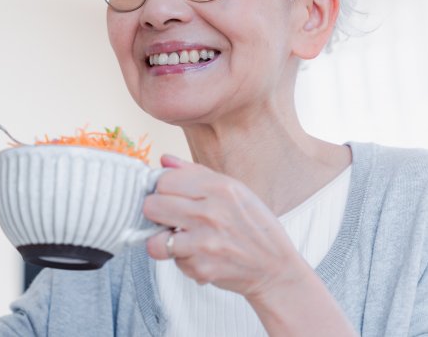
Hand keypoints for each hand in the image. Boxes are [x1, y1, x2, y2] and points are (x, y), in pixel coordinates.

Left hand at [144, 155, 307, 302]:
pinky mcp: (201, 268)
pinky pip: (173, 261)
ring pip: (154, 240)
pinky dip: (182, 259)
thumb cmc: (254, 225)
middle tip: (170, 218)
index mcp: (220, 187)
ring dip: (163, 241)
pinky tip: (198, 254)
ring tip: (178, 238)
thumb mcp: (235, 190)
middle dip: (157, 213)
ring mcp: (205, 243)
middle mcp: (211, 213)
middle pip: (152, 206)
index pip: (164, 181)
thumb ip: (196, 173)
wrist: (275, 267)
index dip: (163, 189)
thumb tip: (164, 160)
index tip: (171, 197)